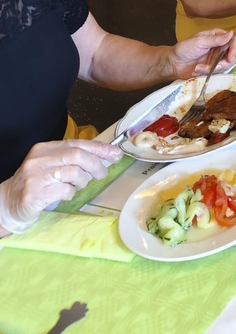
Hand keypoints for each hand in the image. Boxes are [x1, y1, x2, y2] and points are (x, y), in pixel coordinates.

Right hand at [0, 140, 121, 234]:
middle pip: (78, 156)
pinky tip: (64, 195)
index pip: (78, 143)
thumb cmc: (35, 183)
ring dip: (82, 182)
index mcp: (45, 148)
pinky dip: (70, 194)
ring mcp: (36, 176)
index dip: (99, 148)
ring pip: (74, 173)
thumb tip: (104, 155)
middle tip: (101, 174)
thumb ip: (72, 158)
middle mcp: (39, 159)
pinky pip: (65, 191)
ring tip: (78, 186)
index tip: (115, 153)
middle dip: (95, 165)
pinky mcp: (35, 194)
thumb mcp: (52, 165)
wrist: (8, 203)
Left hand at [169, 29, 235, 77]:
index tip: (230, 57)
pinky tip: (198, 70)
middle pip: (235, 53)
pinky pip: (218, 72)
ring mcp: (218, 59)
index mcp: (218, 36)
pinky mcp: (214, 69)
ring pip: (228, 65)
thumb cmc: (184, 48)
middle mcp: (220, 47)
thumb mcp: (199, 41)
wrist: (174, 64)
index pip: (234, 40)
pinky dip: (209, 72)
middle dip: (227, 61)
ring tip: (200, 68)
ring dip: (214, 68)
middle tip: (218, 66)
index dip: (235, 48)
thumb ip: (216, 39)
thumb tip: (231, 33)